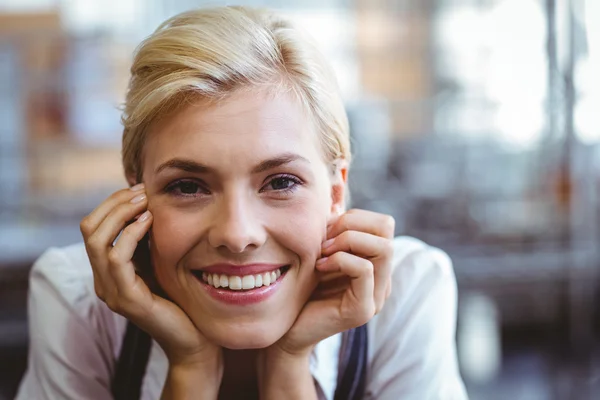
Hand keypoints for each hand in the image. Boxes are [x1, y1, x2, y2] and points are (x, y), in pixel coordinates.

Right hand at [79, 185, 221, 369]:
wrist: (194, 337)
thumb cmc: (180, 297)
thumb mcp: (159, 260)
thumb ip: (147, 239)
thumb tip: (146, 201)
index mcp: (107, 271)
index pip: (93, 226)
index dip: (112, 203)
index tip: (139, 188)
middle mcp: (103, 281)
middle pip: (89, 228)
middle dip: (114, 203)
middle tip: (142, 190)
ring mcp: (112, 291)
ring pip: (97, 241)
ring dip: (121, 214)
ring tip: (145, 202)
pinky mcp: (127, 299)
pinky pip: (117, 259)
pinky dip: (131, 234)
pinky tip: (149, 221)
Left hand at [272, 208, 394, 355]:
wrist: (285, 327)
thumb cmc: (301, 285)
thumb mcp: (318, 248)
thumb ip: (332, 225)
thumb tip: (338, 185)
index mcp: (375, 263)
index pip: (383, 222)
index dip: (354, 217)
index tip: (325, 229)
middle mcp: (382, 278)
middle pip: (387, 229)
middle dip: (351, 225)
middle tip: (324, 239)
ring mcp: (377, 295)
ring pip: (383, 247)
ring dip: (348, 241)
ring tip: (322, 252)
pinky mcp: (364, 310)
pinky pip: (364, 269)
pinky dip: (340, 259)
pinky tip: (320, 267)